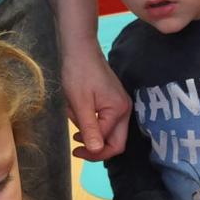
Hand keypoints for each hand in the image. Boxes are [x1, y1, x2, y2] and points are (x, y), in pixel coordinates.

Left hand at [63, 44, 130, 160]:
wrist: (79, 48)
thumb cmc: (78, 72)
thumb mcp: (80, 103)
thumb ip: (89, 128)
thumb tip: (96, 151)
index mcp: (119, 110)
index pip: (110, 144)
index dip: (93, 151)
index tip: (75, 151)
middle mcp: (125, 109)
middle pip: (116, 141)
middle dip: (95, 146)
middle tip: (77, 147)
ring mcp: (121, 105)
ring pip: (109, 131)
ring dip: (91, 131)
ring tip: (74, 120)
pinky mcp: (114, 101)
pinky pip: (105, 120)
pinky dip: (91, 121)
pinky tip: (78, 114)